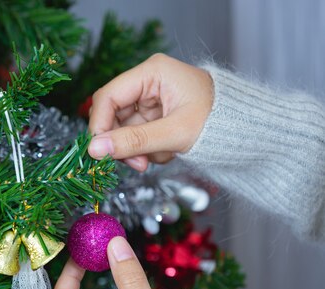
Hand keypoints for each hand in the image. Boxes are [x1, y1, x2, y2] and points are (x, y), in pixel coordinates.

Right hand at [88, 53, 212, 170]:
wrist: (247, 130)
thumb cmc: (219, 123)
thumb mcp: (174, 134)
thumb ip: (133, 141)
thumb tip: (94, 149)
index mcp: (152, 72)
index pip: (108, 96)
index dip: (99, 125)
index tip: (99, 152)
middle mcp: (148, 82)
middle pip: (113, 114)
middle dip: (123, 142)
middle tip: (137, 164)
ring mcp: (150, 99)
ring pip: (124, 129)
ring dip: (136, 149)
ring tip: (158, 158)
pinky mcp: (155, 115)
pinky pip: (137, 135)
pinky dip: (147, 149)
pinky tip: (166, 152)